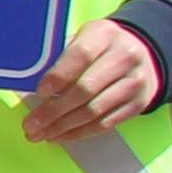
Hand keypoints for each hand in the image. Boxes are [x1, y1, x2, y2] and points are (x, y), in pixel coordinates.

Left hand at [20, 17, 165, 144]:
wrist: (142, 54)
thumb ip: (60, 56)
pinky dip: (79, 133)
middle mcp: (124, 58)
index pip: (82, 55)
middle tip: (30, 124)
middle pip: (86, 89)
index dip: (59, 76)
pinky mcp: (138, 104)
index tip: (40, 92)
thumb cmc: (99, 48)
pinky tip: (58, 136)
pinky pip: (106, 123)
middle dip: (53, 110)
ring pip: (95, 111)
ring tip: (38, 134)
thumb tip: (29, 83)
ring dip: (62, 127)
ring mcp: (134, 82)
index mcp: (105, 35)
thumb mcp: (82, 39)